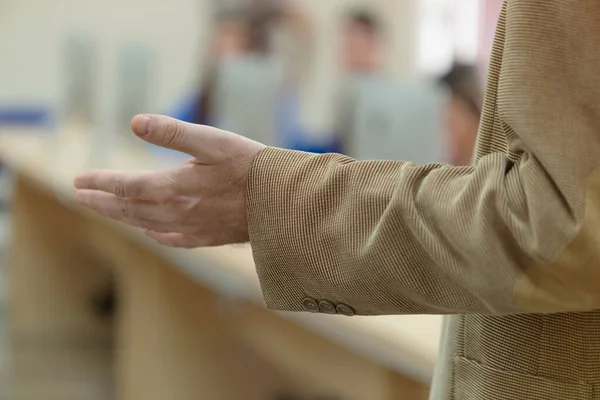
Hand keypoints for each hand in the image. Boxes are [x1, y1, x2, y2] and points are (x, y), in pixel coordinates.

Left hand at [74, 115, 265, 247]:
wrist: (284, 203)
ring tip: (105, 211)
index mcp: (174, 187)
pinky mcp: (209, 237)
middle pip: (129, 209)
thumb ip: (173, 133)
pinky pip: (173, 239)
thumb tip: (136, 122)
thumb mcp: (214, 141)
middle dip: (102, 202)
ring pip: (146, 224)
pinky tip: (151, 232)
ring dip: (121, 217)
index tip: (79, 180)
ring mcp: (192, 228)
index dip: (101, 182)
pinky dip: (155, 234)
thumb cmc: (252, 167)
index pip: (126, 186)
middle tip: (80, 197)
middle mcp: (177, 212)